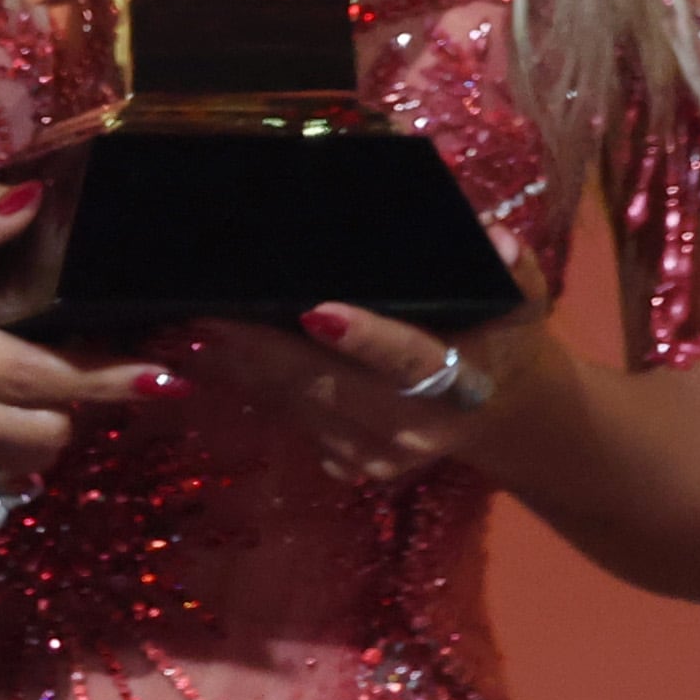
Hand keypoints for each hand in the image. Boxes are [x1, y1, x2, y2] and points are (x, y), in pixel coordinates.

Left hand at [188, 283, 562, 490]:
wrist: (501, 410)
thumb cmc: (501, 333)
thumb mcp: (521, 298)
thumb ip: (511, 269)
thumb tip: (494, 236)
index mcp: (460, 381)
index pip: (410, 360)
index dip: (365, 339)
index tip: (315, 314)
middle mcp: (415, 427)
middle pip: (329, 388)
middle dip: (261, 353)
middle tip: (200, 315)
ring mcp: (377, 454)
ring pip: (296, 406)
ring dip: (235, 370)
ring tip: (178, 329)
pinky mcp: (346, 463)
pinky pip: (286, 419)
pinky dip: (242, 386)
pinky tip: (197, 355)